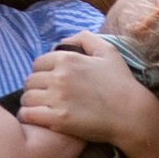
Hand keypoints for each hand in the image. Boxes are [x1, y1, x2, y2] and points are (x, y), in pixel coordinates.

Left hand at [16, 30, 158, 157]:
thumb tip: (63, 40)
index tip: (49, 82)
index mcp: (69, 59)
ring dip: (30, 102)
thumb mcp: (108, 51)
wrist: (132, 115)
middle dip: (35, 88)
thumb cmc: (121, 83)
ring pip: (27, 98)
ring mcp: (57, 98)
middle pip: (30, 80)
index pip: (38, 63)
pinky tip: (35, 118)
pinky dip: (27, 116)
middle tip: (44, 96)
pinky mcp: (57, 119)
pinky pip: (28, 114)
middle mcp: (60, 76)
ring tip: (39, 108)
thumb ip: (84, 38)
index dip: (42, 72)